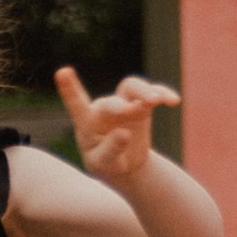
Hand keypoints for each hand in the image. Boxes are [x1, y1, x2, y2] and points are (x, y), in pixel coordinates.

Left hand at [56, 65, 176, 186]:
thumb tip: (124, 132)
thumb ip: (109, 150)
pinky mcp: (142, 103)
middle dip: (119, 105)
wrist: (124, 162)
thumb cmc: (106, 163)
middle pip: (111, 101)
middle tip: (128, 110)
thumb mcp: (103, 164)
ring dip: (143, 91)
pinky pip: (153, 93)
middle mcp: (104, 108)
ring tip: (156, 101)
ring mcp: (124, 102)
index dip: (69, 89)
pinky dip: (163, 93)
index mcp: (87, 123)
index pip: (77, 105)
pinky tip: (174, 101)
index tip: (62, 72)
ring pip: (131, 87)